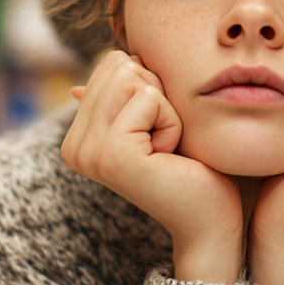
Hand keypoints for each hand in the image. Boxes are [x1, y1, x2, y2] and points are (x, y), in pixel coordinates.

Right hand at [61, 51, 243, 283]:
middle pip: (120, 66)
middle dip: (156, 96)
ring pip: (132, 78)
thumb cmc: (190, 168)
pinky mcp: (113, 155)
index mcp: (76, 138)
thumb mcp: (150, 123)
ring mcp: (89, 152)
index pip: (113, 64)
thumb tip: (75, 88)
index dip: (149, 90)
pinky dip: (172, 122)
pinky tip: (168, 156)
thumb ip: (116, 102)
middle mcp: (73, 146)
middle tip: (163, 141)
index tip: (155, 133)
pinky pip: (149, 99)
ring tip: (165, 149)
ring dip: (165, 109)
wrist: (210, 220)